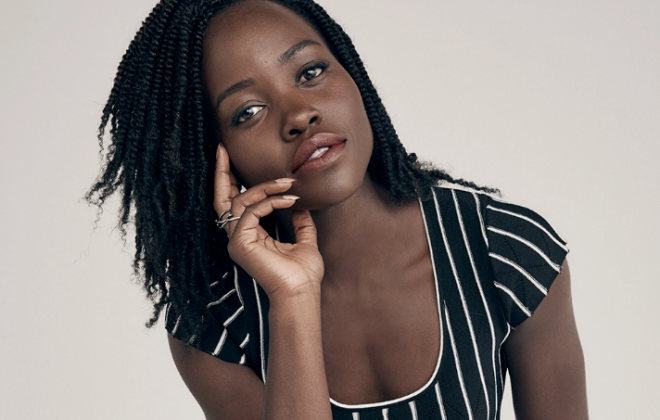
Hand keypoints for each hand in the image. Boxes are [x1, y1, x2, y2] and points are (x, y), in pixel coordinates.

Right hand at [214, 144, 323, 299]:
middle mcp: (238, 238)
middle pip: (222, 199)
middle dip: (222, 172)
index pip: (236, 204)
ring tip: (289, 183)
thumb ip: (300, 223)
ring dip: (265, 187)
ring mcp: (236, 242)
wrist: (302, 294)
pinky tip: (289, 199)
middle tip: (223, 149)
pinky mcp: (241, 244)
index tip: (231, 157)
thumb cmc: (303, 275)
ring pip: (240, 201)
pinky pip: (251, 212)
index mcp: (250, 236)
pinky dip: (270, 201)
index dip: (231, 180)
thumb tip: (300, 205)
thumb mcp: (304, 241)